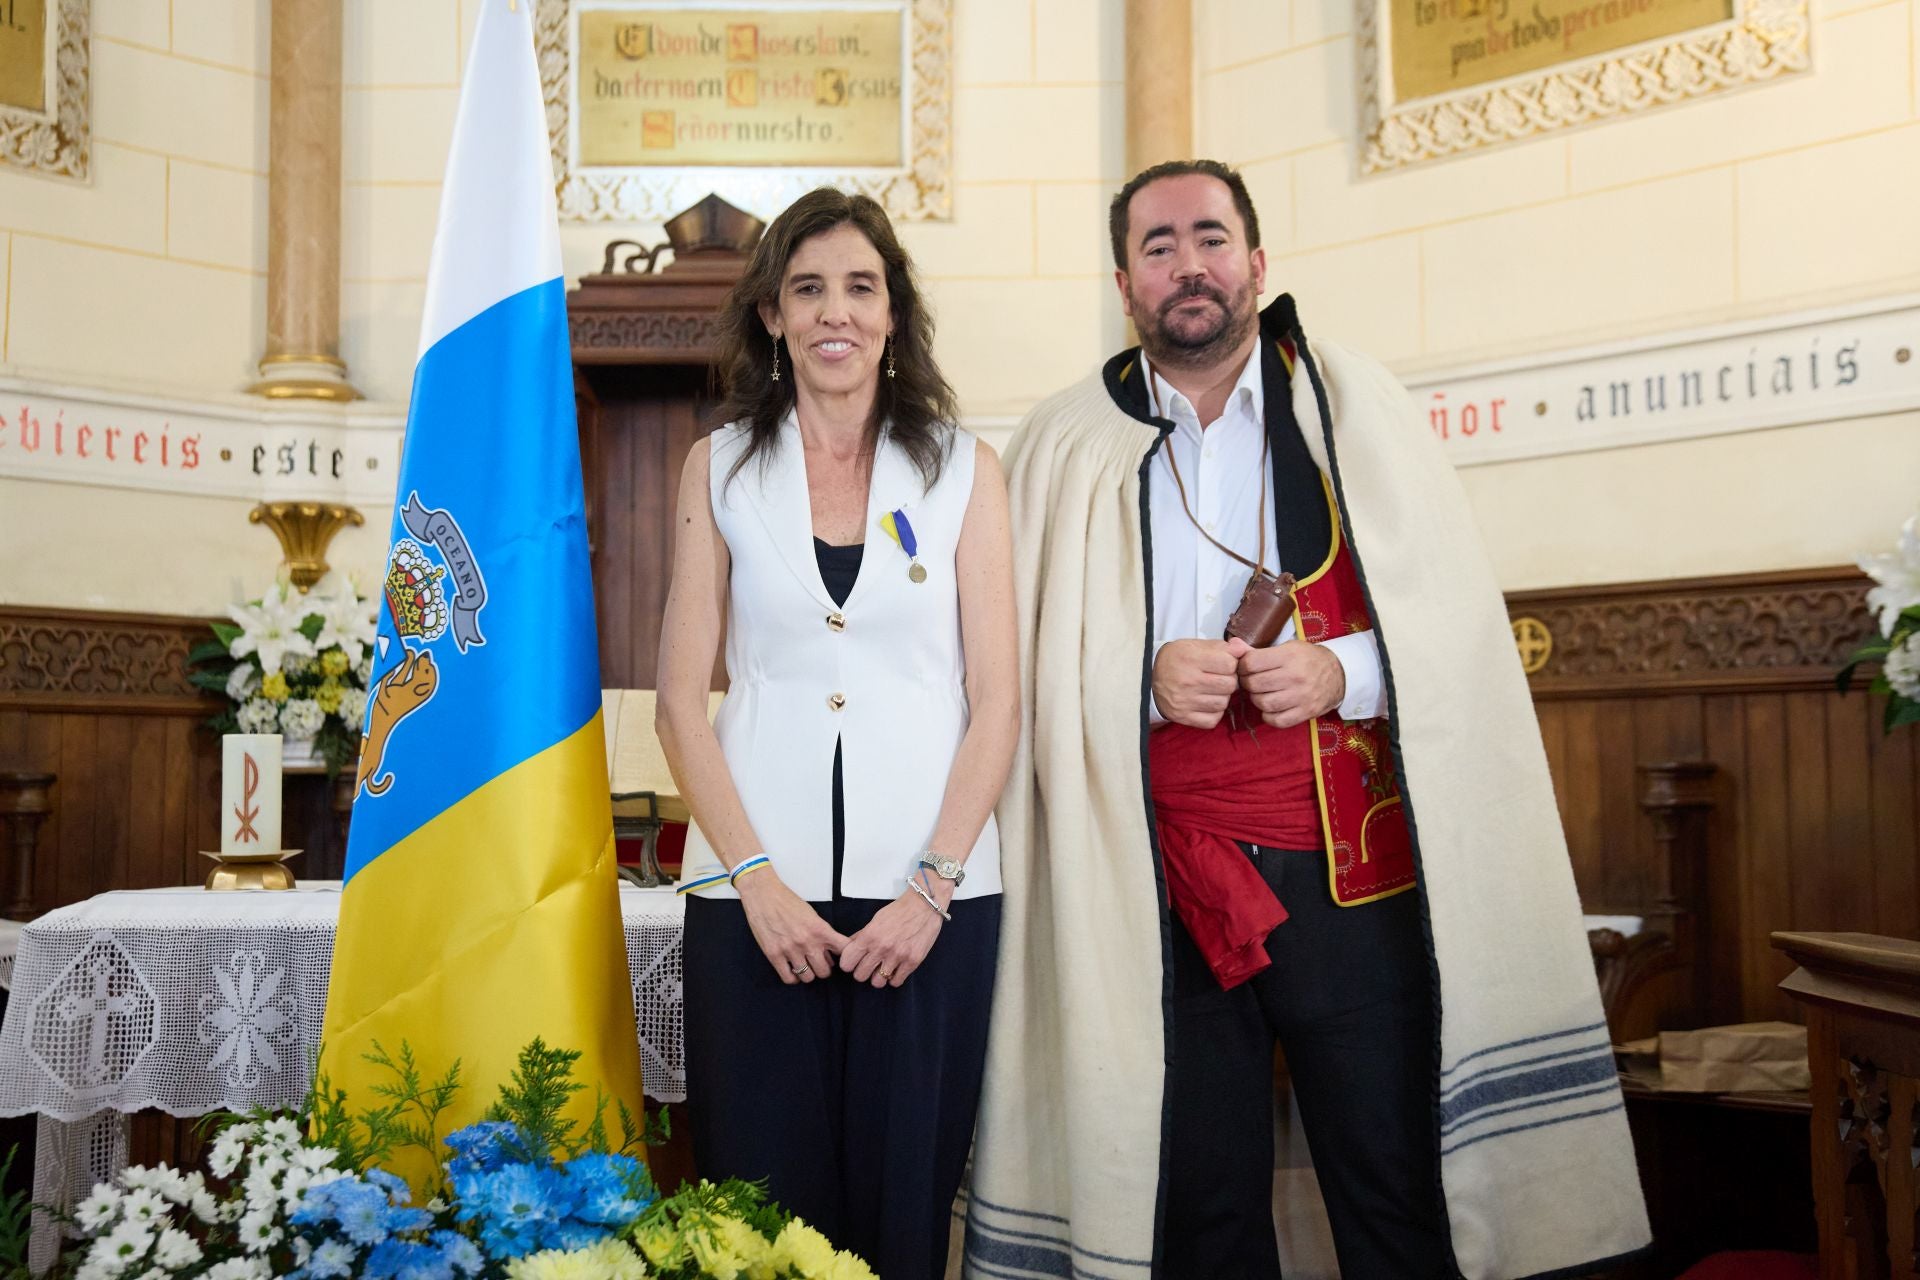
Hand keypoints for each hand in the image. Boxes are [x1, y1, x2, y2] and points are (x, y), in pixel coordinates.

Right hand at [736, 871, 850, 984]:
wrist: (763, 895)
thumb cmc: (787, 901)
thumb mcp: (812, 915)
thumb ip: (822, 934)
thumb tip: (829, 954)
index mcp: (820, 929)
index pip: (843, 950)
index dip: (845, 956)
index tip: (841, 959)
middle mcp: (807, 942)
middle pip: (825, 971)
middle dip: (823, 969)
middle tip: (818, 964)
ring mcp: (790, 950)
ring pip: (808, 977)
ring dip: (808, 974)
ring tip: (804, 967)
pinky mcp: (774, 955)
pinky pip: (788, 978)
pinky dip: (793, 978)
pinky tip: (792, 970)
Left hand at [839, 875, 949, 987]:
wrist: (925, 905)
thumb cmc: (900, 910)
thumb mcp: (876, 919)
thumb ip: (862, 935)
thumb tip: (850, 947)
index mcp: (869, 936)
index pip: (846, 963)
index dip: (849, 963)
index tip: (854, 961)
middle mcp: (881, 948)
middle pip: (860, 976)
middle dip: (863, 971)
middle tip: (869, 965)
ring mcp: (897, 956)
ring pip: (877, 982)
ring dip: (879, 977)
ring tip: (884, 967)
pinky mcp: (912, 961)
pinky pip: (896, 982)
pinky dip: (895, 977)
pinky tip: (897, 968)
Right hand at [1152, 637, 1249, 728]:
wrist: (1147, 678)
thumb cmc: (1176, 659)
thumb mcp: (1194, 645)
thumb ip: (1221, 646)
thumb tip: (1242, 648)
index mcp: (1190, 658)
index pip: (1229, 663)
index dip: (1231, 663)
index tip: (1224, 664)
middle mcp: (1187, 680)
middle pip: (1229, 685)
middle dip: (1229, 680)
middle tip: (1219, 678)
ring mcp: (1185, 701)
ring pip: (1223, 703)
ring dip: (1222, 697)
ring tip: (1212, 690)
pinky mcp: (1183, 717)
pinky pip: (1213, 720)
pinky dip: (1214, 713)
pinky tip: (1207, 703)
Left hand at [1238, 638, 1345, 727]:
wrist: (1338, 674)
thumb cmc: (1307, 658)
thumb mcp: (1286, 648)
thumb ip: (1257, 650)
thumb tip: (1232, 645)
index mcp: (1289, 656)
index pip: (1251, 663)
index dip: (1243, 666)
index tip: (1246, 668)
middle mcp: (1295, 676)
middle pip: (1254, 684)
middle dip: (1247, 683)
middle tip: (1251, 682)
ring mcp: (1301, 696)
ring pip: (1263, 703)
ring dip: (1257, 699)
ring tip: (1262, 693)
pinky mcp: (1306, 712)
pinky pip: (1277, 720)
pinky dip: (1269, 716)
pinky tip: (1271, 707)